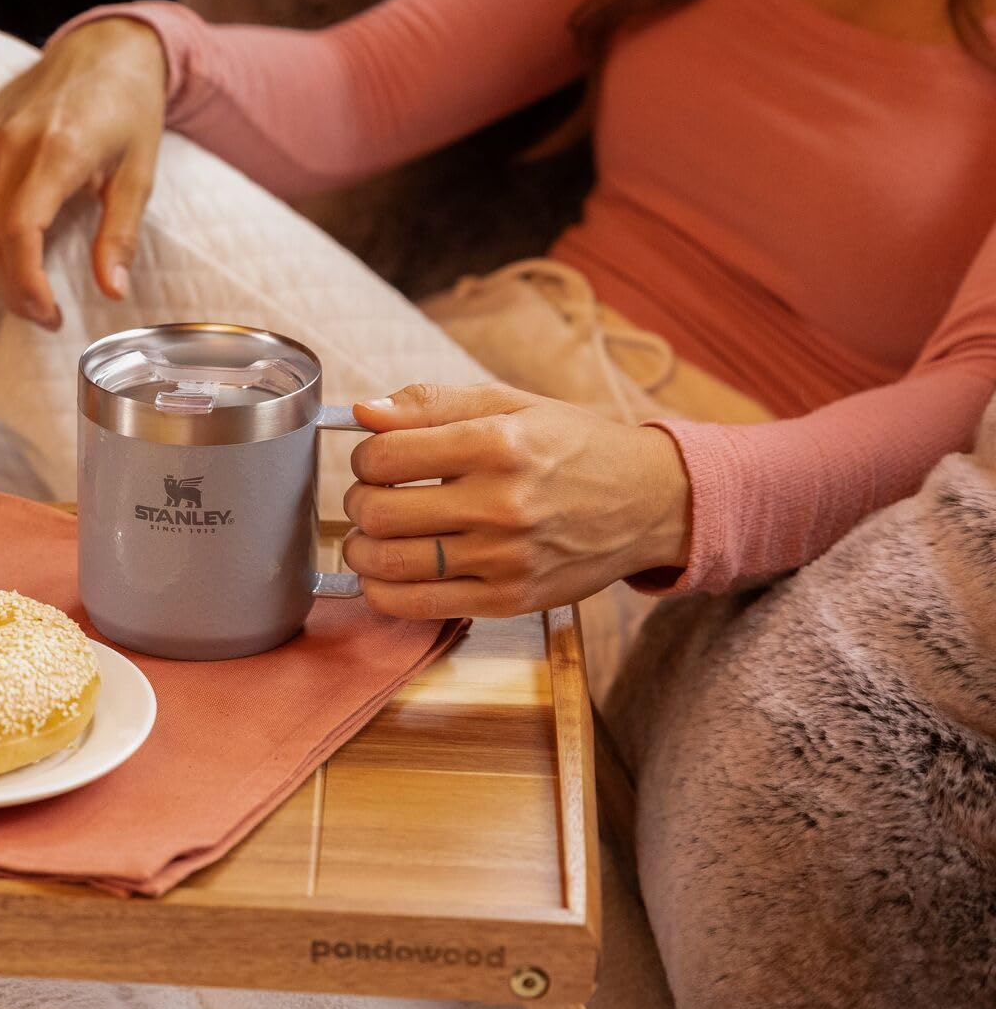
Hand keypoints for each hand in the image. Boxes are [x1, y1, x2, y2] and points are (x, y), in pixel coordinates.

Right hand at [0, 19, 165, 328]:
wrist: (103, 48)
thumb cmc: (128, 110)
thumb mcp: (139, 173)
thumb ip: (120, 234)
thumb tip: (113, 290)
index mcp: (57, 149)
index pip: (18, 232)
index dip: (26, 284)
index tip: (49, 313)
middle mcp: (10, 141)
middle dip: (12, 289)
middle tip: (43, 314)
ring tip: (26, 292)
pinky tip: (3, 256)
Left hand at [339, 383, 691, 618]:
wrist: (650, 502)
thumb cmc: (574, 446)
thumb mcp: (510, 403)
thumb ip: (431, 403)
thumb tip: (363, 413)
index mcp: (497, 445)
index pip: (384, 456)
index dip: (364, 457)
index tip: (377, 459)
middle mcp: (501, 505)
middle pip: (378, 511)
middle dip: (358, 501)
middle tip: (371, 496)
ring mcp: (505, 559)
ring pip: (388, 563)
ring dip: (362, 547)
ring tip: (373, 534)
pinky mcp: (509, 601)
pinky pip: (416, 606)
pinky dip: (382, 591)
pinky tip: (387, 572)